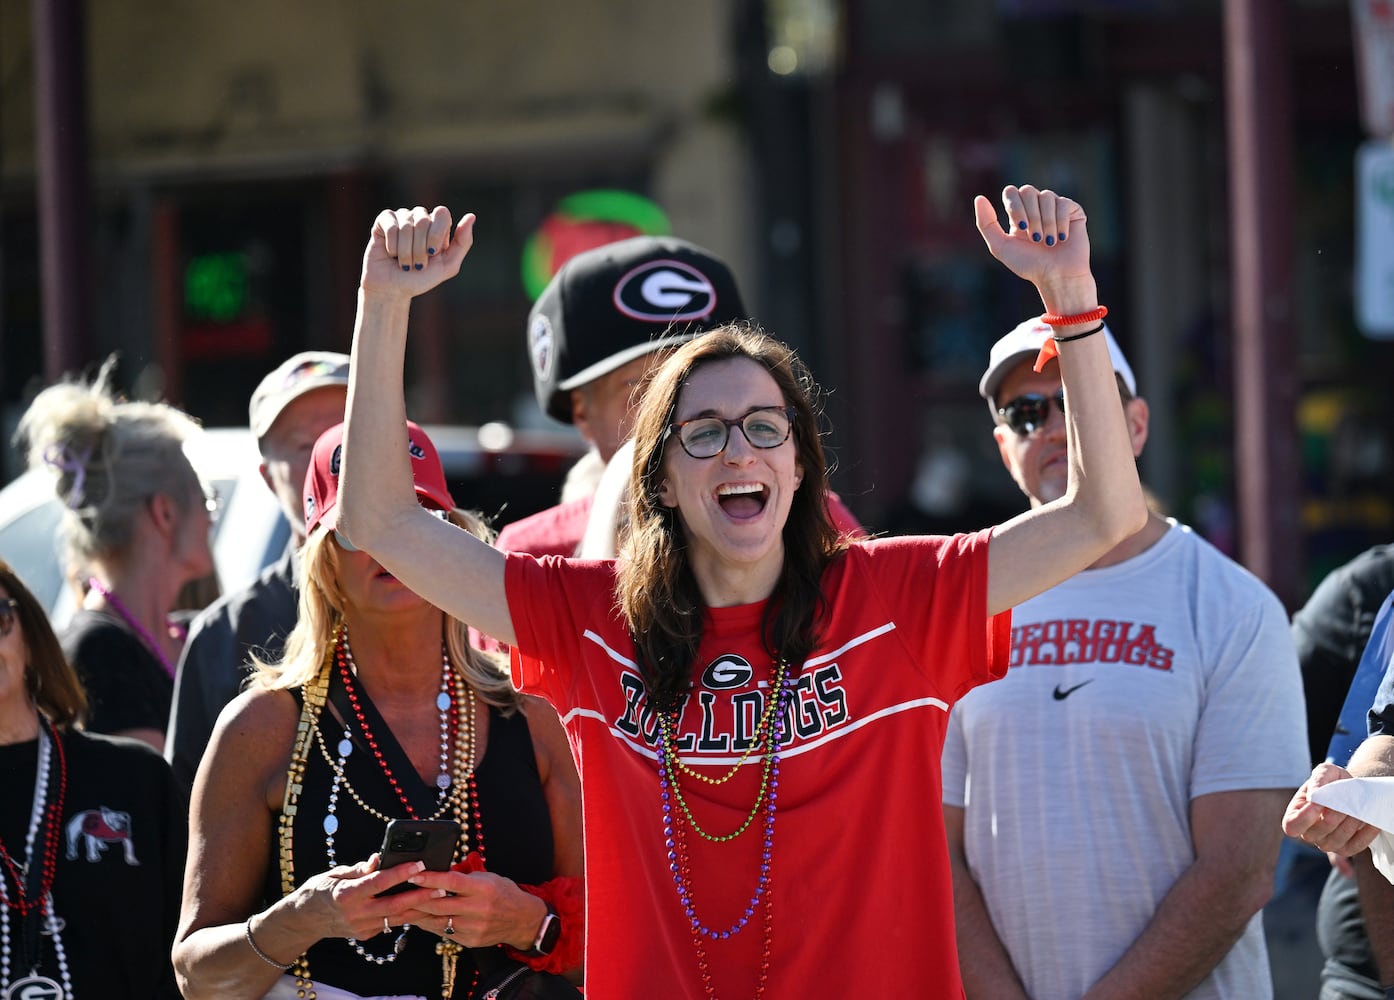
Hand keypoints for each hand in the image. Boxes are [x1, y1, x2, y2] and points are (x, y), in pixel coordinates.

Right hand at [297, 854, 443, 940]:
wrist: (305, 921)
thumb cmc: (320, 890)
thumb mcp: (335, 874)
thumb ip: (359, 868)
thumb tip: (378, 857)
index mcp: (345, 895)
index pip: (378, 883)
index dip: (399, 873)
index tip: (418, 863)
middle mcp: (355, 914)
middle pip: (394, 905)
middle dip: (419, 895)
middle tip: (440, 885)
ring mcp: (361, 928)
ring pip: (396, 918)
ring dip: (419, 908)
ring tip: (440, 896)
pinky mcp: (366, 935)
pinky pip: (390, 924)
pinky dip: (407, 915)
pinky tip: (423, 906)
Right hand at [360, 206, 474, 299]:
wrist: (392, 290)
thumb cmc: (420, 279)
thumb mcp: (447, 266)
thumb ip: (463, 243)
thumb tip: (471, 216)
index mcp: (439, 226)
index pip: (442, 214)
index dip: (436, 234)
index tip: (431, 254)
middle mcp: (421, 218)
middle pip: (424, 220)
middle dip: (420, 248)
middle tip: (417, 265)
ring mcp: (402, 217)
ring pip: (406, 225)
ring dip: (406, 251)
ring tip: (404, 263)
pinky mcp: (384, 220)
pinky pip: (391, 225)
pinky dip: (392, 245)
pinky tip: (391, 254)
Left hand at [403, 868, 547, 949]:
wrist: (522, 920)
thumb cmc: (504, 893)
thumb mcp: (488, 877)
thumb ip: (464, 876)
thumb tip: (439, 870)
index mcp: (483, 888)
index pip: (452, 882)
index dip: (431, 878)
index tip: (413, 875)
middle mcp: (478, 909)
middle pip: (440, 905)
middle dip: (416, 899)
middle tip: (397, 893)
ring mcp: (474, 927)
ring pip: (438, 921)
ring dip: (418, 915)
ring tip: (401, 908)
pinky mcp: (470, 940)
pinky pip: (444, 932)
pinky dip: (431, 925)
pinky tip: (420, 919)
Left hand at [974, 185, 1091, 306]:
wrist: (1057, 276)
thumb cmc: (1029, 264)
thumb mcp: (1001, 247)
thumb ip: (986, 224)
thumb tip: (979, 198)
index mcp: (1018, 212)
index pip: (1011, 192)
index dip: (1015, 206)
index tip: (1020, 227)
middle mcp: (1035, 206)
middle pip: (1028, 191)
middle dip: (1031, 216)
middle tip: (1035, 239)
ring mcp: (1054, 206)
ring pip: (1047, 196)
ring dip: (1046, 222)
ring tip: (1048, 242)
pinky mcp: (1072, 210)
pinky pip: (1064, 204)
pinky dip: (1060, 223)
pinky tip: (1061, 238)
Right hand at [1282, 763, 1380, 856]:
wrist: (1351, 790)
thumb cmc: (1333, 781)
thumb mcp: (1325, 772)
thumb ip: (1318, 779)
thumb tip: (1314, 795)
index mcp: (1295, 815)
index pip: (1291, 826)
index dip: (1304, 818)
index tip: (1319, 803)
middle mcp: (1308, 833)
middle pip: (1318, 832)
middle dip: (1334, 815)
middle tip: (1346, 799)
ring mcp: (1326, 844)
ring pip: (1337, 839)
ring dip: (1351, 822)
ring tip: (1358, 807)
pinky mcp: (1345, 849)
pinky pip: (1355, 846)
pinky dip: (1366, 834)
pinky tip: (1371, 822)